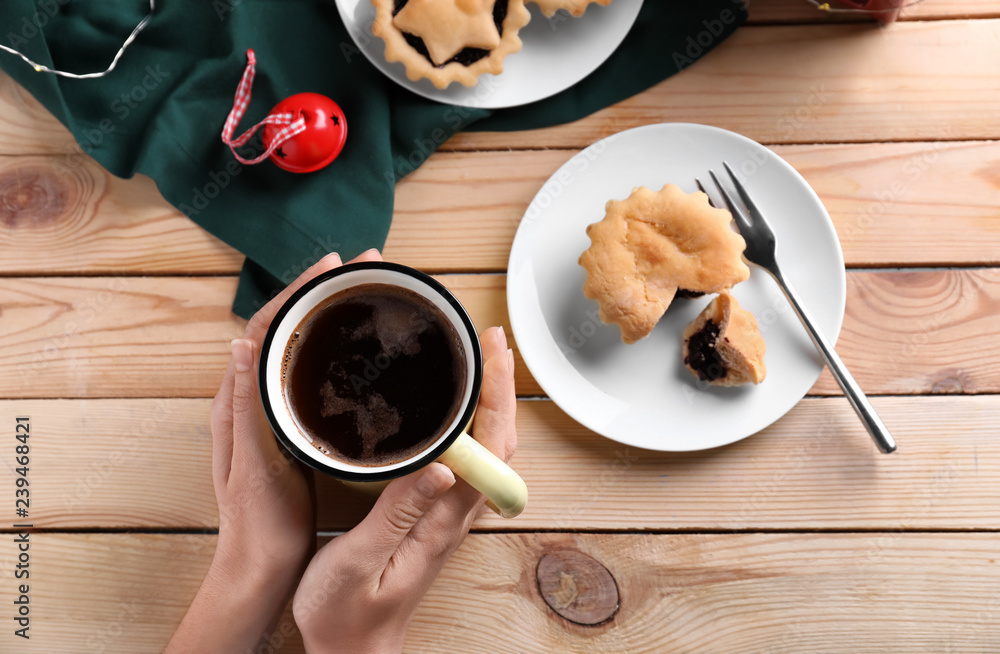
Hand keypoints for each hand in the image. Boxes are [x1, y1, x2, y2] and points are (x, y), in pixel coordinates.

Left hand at [166, 249, 383, 652]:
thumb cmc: (260, 521)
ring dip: (329, 313)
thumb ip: (247, 407)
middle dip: (322, 290)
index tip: (336, 263)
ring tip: (365, 291)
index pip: (267, 324)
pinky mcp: (292, 427)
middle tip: (364, 266)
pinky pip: (311, 373)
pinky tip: (360, 346)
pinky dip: (334, 347)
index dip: (300, 289)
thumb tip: (242, 344)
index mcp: (240, 400)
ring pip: (301, 347)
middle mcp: (253, 397)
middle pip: (286, 326)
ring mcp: (274, 411)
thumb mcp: (255, 465)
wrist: (262, 564)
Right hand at [293, 325, 516, 653]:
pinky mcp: (432, 515)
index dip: (496, 392)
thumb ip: (398, 514)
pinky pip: (464, 458)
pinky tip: (449, 406)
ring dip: (486, 398)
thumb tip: (441, 464)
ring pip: (484, 446)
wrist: (351, 652)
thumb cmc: (347, 614)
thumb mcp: (360, 563)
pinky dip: (466, 420)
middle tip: (487, 337)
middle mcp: (455, 512)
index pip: (489, 445)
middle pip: (497, 438)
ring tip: (475, 357)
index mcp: (443, 519)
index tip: (491, 348)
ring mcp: (447, 513)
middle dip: (499, 382)